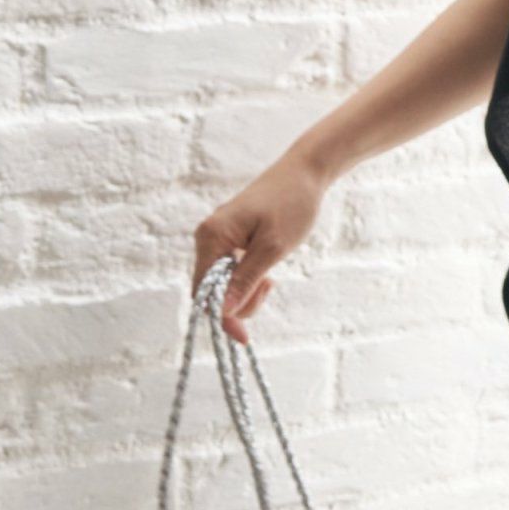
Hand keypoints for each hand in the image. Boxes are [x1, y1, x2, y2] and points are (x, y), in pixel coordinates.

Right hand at [191, 147, 329, 344]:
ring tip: (271, 275)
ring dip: (247, 290)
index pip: (204, 291)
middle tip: (269, 285)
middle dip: (239, 300)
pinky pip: (231, 271)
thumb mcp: (273, 248)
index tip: (244, 337)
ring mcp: (217, 238)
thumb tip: (222, 311)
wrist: (305, 172)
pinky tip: (267, 270)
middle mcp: (207, 237)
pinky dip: (249, 278)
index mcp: (211, 237)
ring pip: (223, 284)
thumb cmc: (292, 205)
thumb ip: (246, 280)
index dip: (221, 317)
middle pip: (211, 291)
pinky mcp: (229, 239)